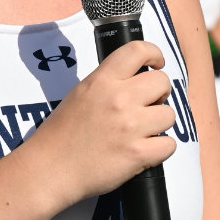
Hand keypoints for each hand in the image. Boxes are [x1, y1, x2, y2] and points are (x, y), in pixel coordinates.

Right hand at [30, 39, 177, 206]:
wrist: (50, 170)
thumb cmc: (61, 134)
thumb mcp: (80, 94)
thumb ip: (107, 83)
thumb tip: (136, 80)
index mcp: (102, 81)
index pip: (138, 50)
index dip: (154, 54)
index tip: (157, 64)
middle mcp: (119, 99)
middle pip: (163, 82)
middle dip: (160, 93)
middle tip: (149, 105)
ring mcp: (130, 127)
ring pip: (169, 114)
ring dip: (160, 124)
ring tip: (143, 131)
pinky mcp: (138, 154)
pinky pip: (169, 145)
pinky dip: (160, 150)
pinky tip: (145, 151)